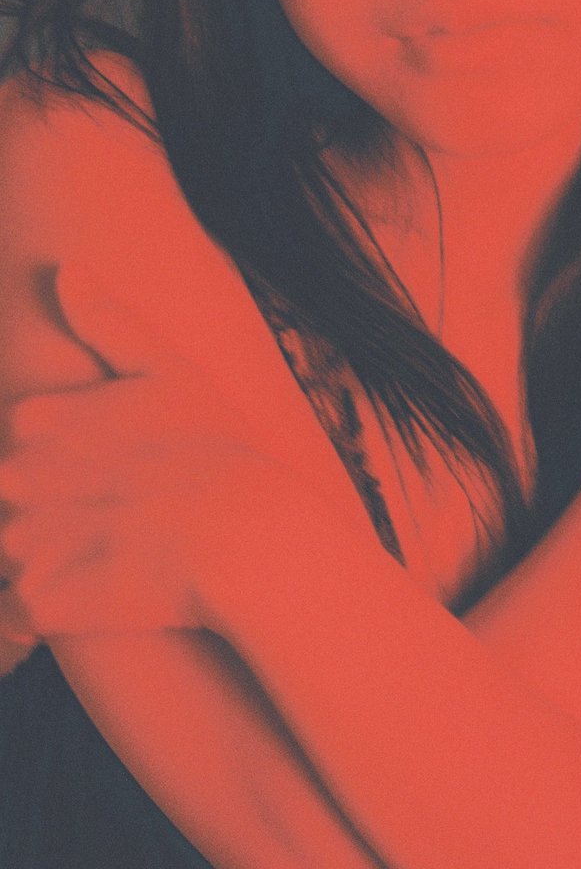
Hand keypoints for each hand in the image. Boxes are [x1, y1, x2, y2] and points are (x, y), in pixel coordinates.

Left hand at [0, 262, 352, 641]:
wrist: (249, 535)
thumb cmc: (219, 449)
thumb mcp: (169, 371)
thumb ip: (107, 323)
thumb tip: (65, 268)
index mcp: (36, 421)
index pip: (16, 448)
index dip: (58, 469)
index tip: (104, 481)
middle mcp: (15, 477)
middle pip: (8, 499)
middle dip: (43, 512)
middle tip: (110, 523)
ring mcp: (22, 542)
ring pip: (4, 555)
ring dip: (39, 563)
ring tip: (108, 565)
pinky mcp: (39, 602)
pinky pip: (13, 618)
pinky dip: (37, 616)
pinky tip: (93, 600)